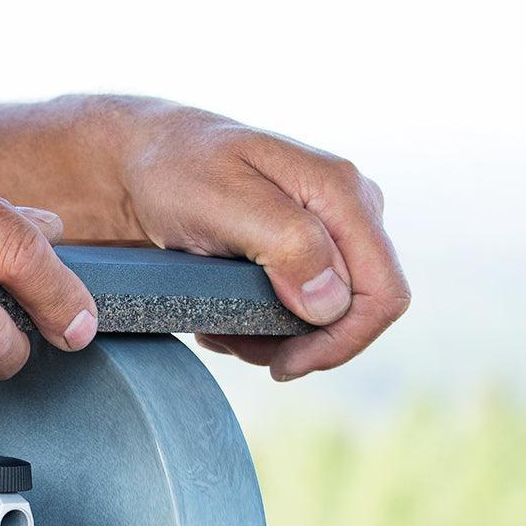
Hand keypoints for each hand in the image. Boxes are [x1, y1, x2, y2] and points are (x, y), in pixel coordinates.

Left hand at [121, 104, 409, 380]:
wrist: (143, 161)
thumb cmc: (175, 171)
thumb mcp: (221, 200)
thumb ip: (287, 243)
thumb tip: (331, 302)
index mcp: (340, 191)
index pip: (382, 292)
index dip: (342, 342)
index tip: (282, 364)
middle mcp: (346, 210)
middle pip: (355, 310)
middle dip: (298, 342)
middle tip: (231, 342)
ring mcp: (327, 229)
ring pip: (328, 315)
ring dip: (274, 337)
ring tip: (217, 327)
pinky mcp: (302, 249)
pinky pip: (303, 305)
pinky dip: (264, 324)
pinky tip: (221, 315)